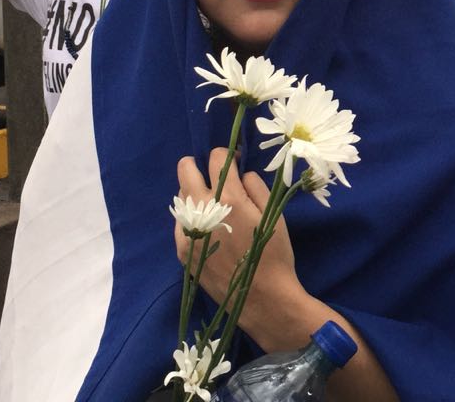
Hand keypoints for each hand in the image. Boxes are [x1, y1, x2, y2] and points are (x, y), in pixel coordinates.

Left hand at [174, 149, 302, 321]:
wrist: (262, 297)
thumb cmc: (274, 254)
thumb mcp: (273, 215)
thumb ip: (255, 188)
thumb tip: (242, 174)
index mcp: (230, 198)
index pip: (217, 159)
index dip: (227, 155)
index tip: (235, 162)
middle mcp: (203, 210)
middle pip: (185, 170)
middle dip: (198, 164)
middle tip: (214, 175)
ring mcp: (188, 231)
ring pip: (181, 196)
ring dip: (195, 192)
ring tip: (213, 206)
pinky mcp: (182, 249)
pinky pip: (180, 222)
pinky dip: (191, 217)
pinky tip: (207, 229)